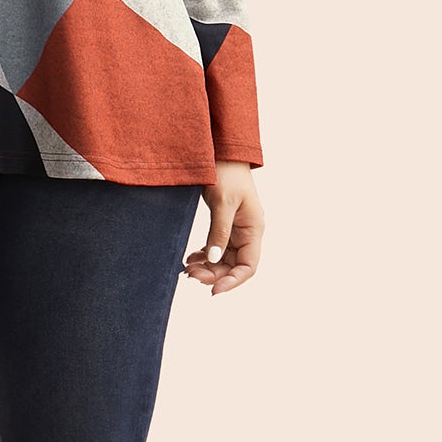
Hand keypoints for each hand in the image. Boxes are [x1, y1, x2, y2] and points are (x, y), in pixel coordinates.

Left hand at [184, 161, 263, 295]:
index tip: (213, 291)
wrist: (222, 151)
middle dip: (214, 274)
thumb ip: (219, 232)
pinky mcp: (224, 224)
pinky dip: (204, 255)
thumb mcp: (222, 203)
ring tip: (187, 269)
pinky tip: (190, 258)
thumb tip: (215, 260)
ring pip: (223, 258)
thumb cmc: (226, 172)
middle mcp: (247, 232)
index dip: (233, 281)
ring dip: (207, 267)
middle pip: (234, 265)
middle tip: (190, 276)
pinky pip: (216, 247)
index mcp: (253, 228)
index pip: (248, 266)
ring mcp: (236, 229)